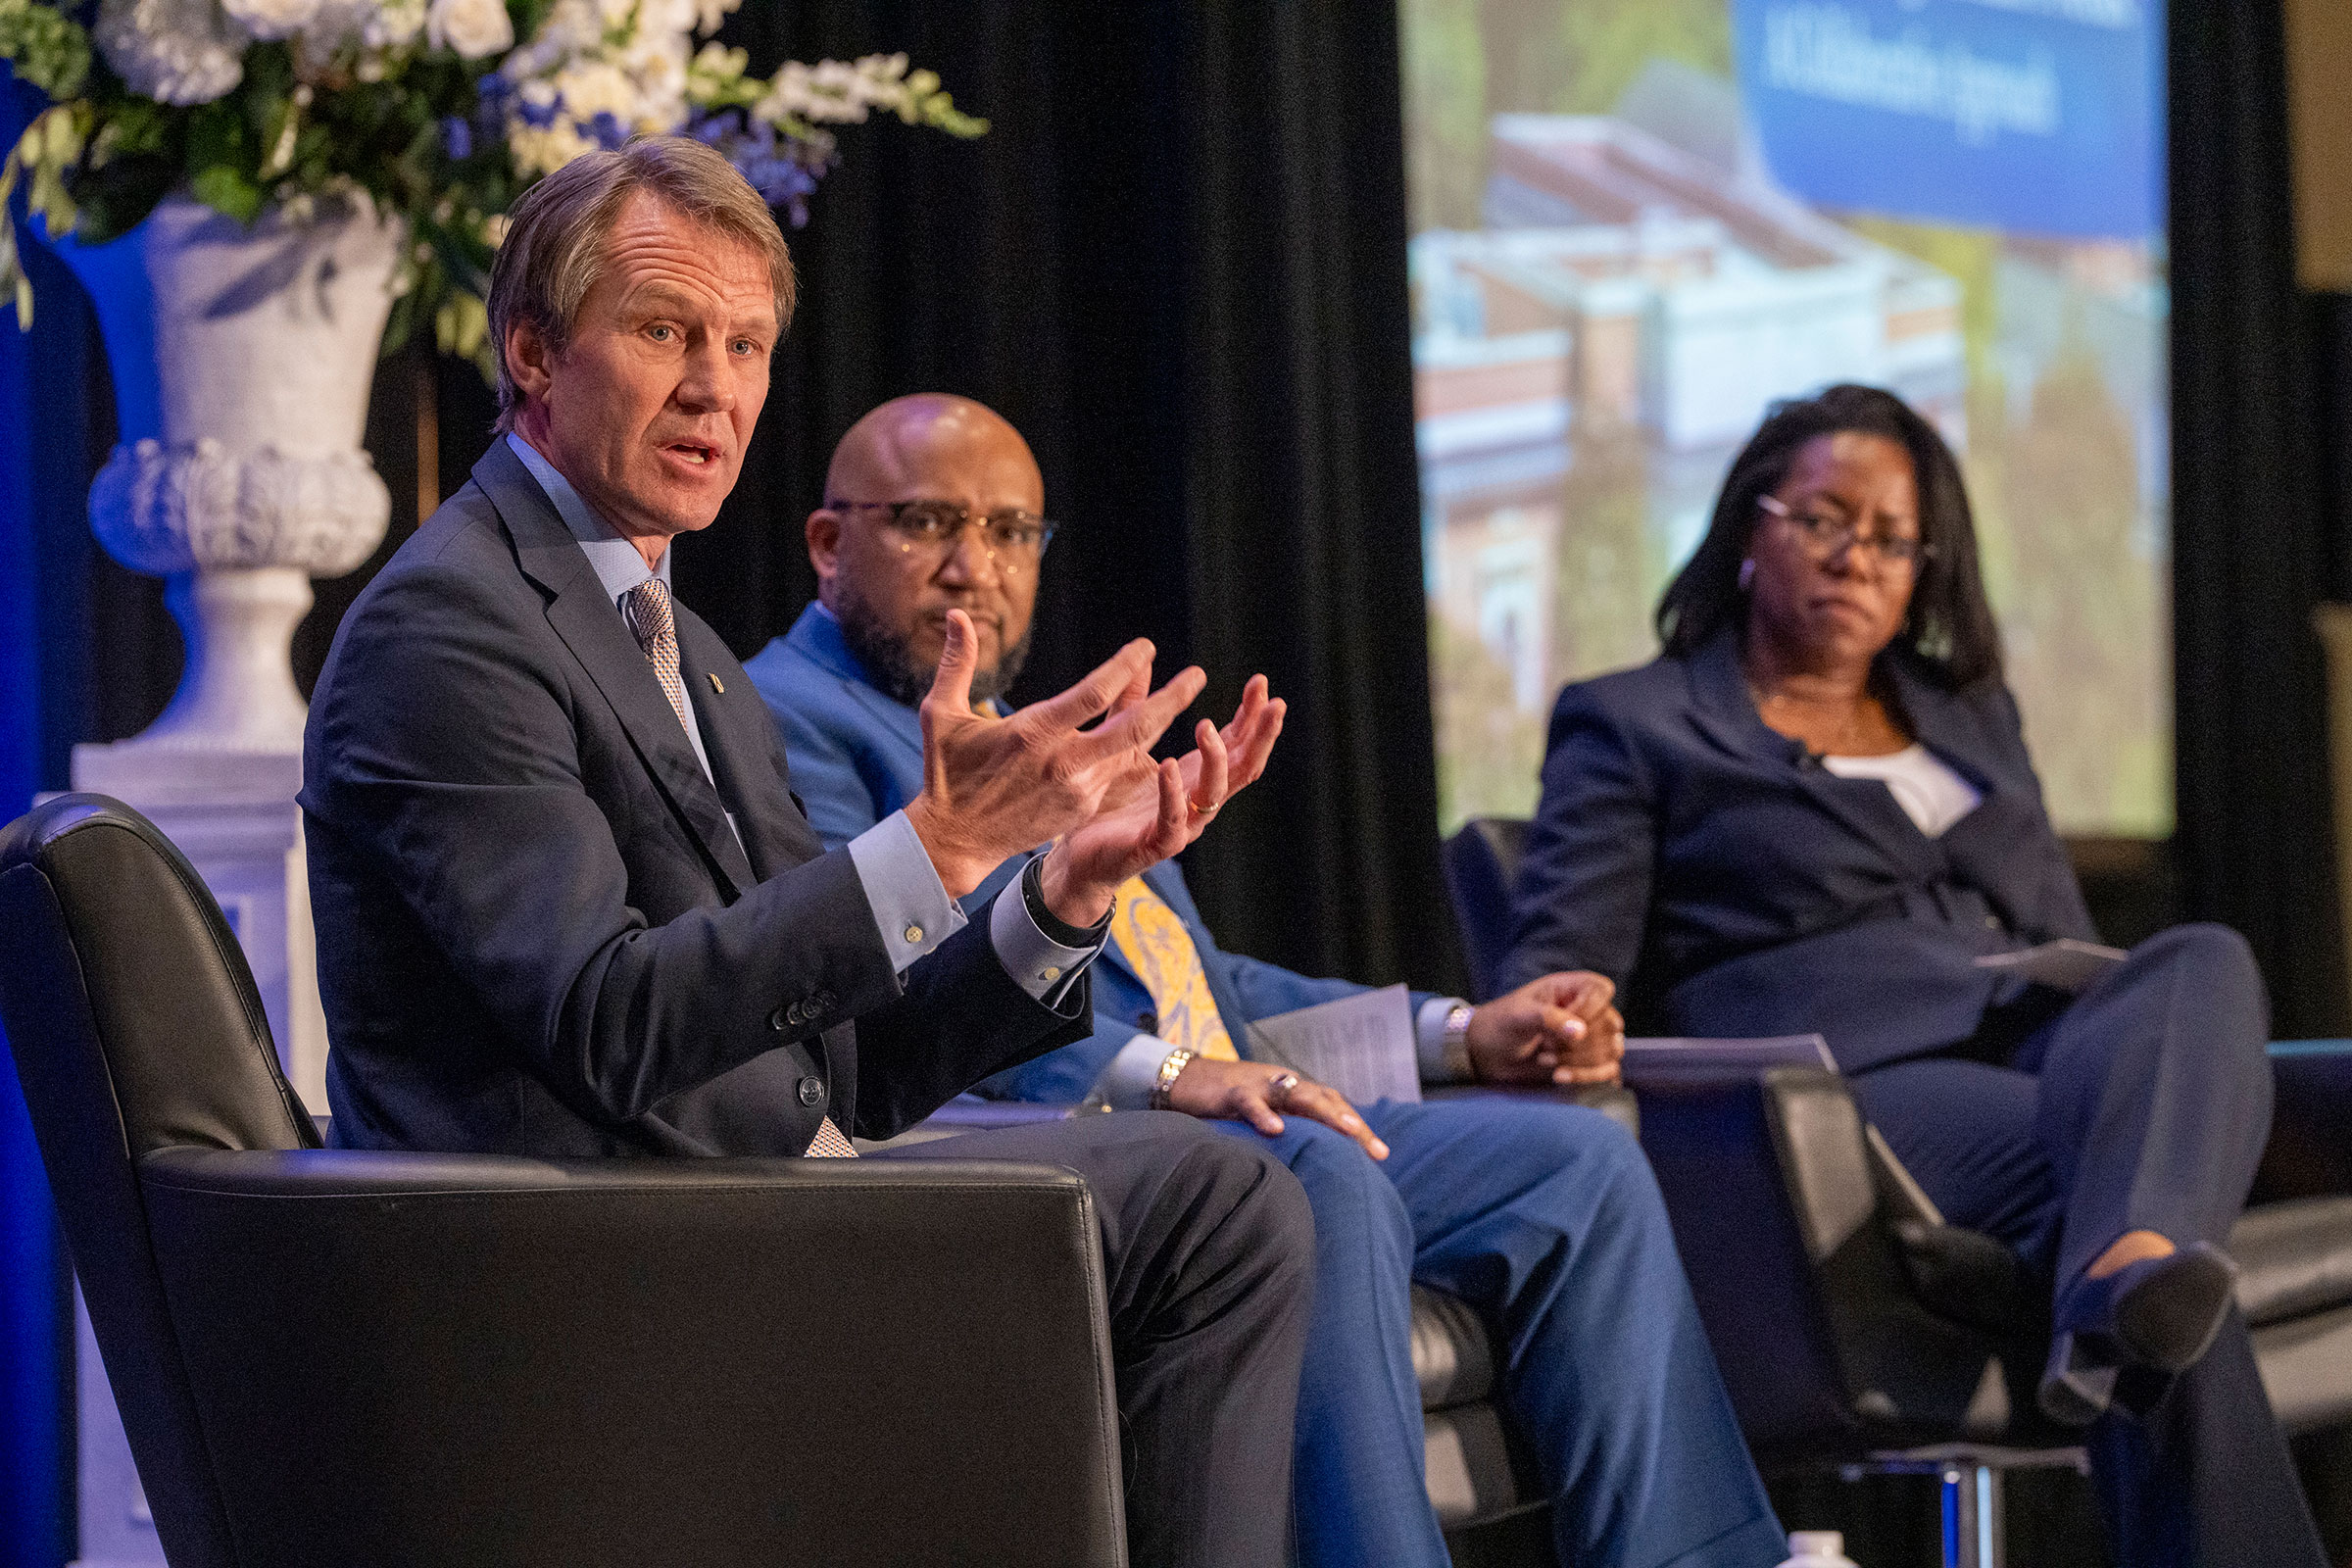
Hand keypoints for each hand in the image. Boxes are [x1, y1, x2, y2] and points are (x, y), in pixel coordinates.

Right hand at [902, 609, 1204, 898]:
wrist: (957, 840)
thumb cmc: (947, 772)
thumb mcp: (941, 714)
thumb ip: (956, 663)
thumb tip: (957, 615)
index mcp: (1033, 733)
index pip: (1092, 695)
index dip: (1124, 668)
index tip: (1147, 646)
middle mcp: (1062, 762)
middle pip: (1133, 730)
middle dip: (1171, 700)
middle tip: (1198, 675)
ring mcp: (1077, 789)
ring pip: (1131, 752)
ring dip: (1161, 723)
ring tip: (1185, 693)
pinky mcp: (1082, 807)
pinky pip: (1115, 772)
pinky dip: (1135, 751)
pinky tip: (1153, 729)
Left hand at [1037, 674, 1285, 921]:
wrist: (1080, 855)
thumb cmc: (1108, 802)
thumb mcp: (1123, 744)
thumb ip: (1135, 705)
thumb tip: (1142, 657)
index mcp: (1195, 776)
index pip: (1236, 743)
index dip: (1252, 714)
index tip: (1261, 682)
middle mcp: (1198, 800)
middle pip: (1243, 766)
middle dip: (1261, 735)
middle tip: (1272, 704)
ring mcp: (1183, 824)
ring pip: (1215, 793)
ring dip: (1215, 758)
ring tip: (1205, 725)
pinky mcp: (1157, 845)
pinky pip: (1173, 821)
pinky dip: (1173, 794)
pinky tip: (1168, 766)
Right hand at [1164, 1056, 1388, 1160]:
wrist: (1184, 1078)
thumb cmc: (1226, 1104)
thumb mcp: (1262, 1118)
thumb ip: (1287, 1135)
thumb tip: (1314, 1169)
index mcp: (1291, 1093)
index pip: (1332, 1106)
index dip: (1357, 1128)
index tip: (1381, 1155)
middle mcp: (1281, 1085)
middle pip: (1324, 1099)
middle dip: (1351, 1122)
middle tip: (1375, 1149)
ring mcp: (1258, 1085)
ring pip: (1297, 1093)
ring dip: (1324, 1111)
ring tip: (1347, 1130)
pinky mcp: (1230, 1091)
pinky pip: (1249, 1101)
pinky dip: (1263, 1114)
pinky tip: (1276, 1129)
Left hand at [1464, 972, 1623, 1086]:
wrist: (1489, 1052)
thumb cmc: (1502, 1023)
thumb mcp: (1519, 1015)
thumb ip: (1549, 1018)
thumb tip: (1580, 1032)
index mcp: (1573, 987)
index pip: (1602, 990)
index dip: (1587, 1009)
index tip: (1561, 1023)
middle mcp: (1588, 1010)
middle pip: (1610, 1023)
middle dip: (1577, 1042)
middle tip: (1545, 1044)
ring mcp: (1592, 1037)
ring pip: (1612, 1049)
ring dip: (1579, 1060)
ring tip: (1545, 1059)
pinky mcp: (1590, 1062)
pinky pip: (1609, 1070)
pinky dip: (1586, 1076)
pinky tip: (1559, 1076)